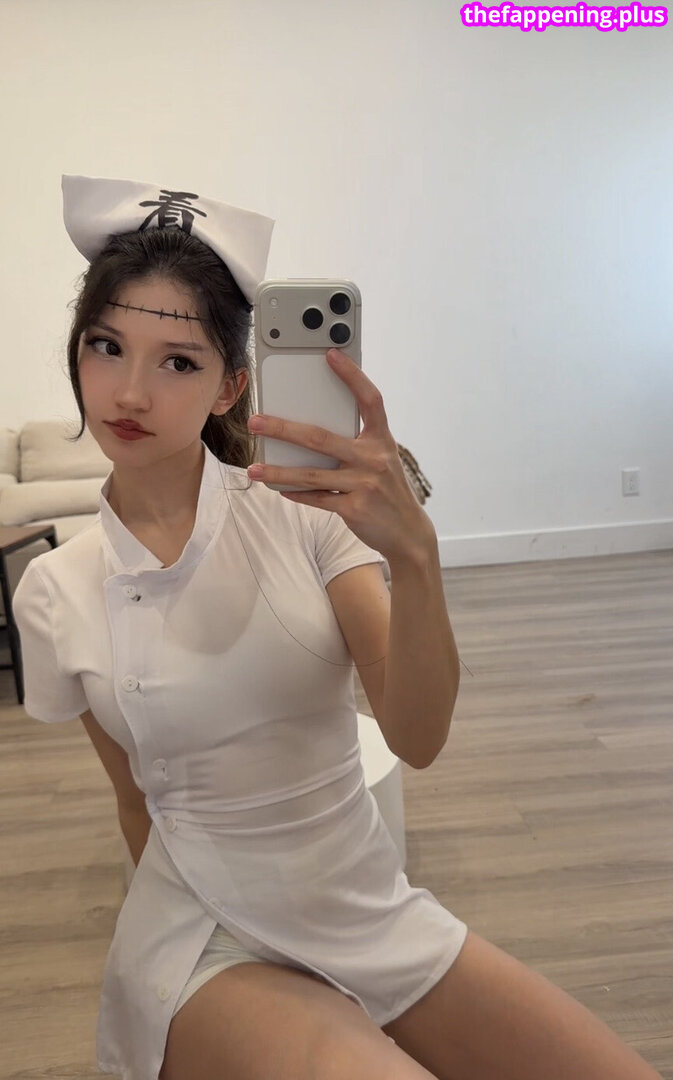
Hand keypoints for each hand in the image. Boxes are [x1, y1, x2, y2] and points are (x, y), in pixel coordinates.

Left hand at [246, 348, 433, 561]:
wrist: (408, 532)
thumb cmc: (388, 490)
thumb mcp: (381, 459)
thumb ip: (357, 443)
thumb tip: (311, 432)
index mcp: (382, 440)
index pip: (370, 400)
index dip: (352, 375)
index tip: (331, 355)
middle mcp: (374, 458)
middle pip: (321, 437)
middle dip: (283, 428)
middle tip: (256, 421)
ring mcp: (364, 484)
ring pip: (311, 474)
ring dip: (278, 470)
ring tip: (253, 468)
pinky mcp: (354, 509)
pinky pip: (316, 498)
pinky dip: (295, 493)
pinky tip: (278, 488)